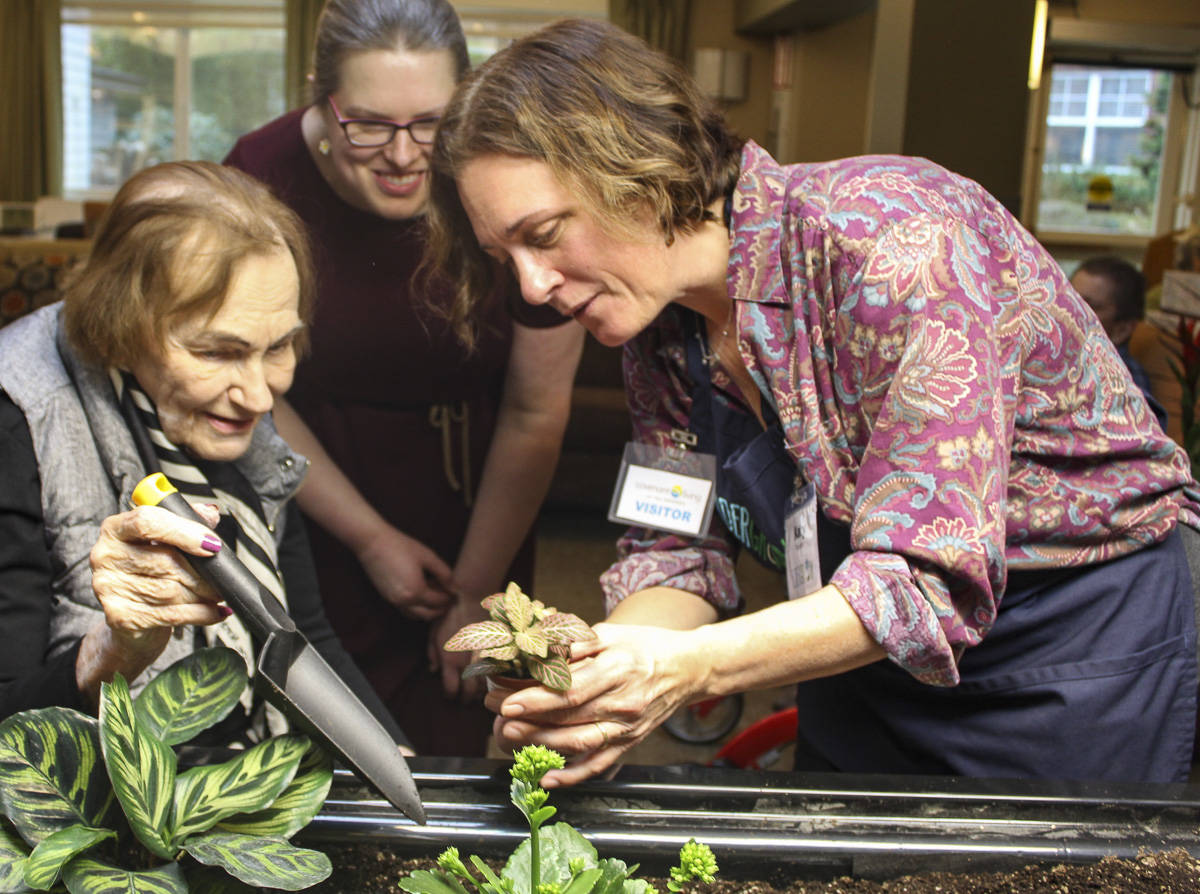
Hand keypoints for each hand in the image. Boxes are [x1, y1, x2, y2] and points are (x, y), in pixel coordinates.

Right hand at [89, 504, 228, 657]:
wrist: (132, 618)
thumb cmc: (150, 571)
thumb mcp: (166, 539)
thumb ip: (186, 520)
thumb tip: (210, 513)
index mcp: (116, 528)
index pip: (146, 522)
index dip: (183, 532)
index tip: (212, 545)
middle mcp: (106, 556)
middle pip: (166, 560)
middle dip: (202, 572)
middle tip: (222, 577)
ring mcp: (109, 588)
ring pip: (171, 590)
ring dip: (203, 593)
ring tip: (217, 593)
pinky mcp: (120, 617)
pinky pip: (172, 614)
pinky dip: (201, 613)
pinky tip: (215, 611)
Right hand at [355, 525, 455, 619]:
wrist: (373, 542)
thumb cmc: (401, 546)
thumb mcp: (428, 557)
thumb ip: (444, 574)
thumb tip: (455, 588)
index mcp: (416, 592)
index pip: (439, 602)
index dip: (449, 597)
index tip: (455, 590)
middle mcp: (404, 601)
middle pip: (429, 614)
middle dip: (441, 608)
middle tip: (449, 596)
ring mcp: (393, 601)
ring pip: (416, 615)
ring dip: (429, 609)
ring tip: (435, 593)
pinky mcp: (387, 598)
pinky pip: (406, 610)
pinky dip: (417, 607)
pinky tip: (421, 592)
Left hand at [428, 597, 487, 700]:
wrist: (471, 597)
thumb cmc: (449, 612)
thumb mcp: (433, 632)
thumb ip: (432, 653)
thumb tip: (432, 670)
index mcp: (449, 661)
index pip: (450, 689)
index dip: (450, 696)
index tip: (450, 695)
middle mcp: (466, 663)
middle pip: (469, 693)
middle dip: (466, 699)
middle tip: (465, 700)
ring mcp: (483, 658)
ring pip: (486, 684)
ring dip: (482, 691)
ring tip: (479, 692)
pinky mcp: (496, 650)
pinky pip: (498, 671)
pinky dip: (495, 678)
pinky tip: (493, 678)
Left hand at [485, 622, 702, 786]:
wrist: (688, 669)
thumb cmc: (646, 647)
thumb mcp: (612, 633)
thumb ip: (578, 643)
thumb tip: (542, 651)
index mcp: (618, 671)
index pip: (571, 691)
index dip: (536, 699)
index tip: (507, 701)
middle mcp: (624, 704)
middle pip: (569, 719)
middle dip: (528, 720)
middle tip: (495, 715)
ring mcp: (627, 728)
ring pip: (579, 744)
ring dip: (541, 745)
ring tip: (510, 738)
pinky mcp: (630, 744)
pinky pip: (599, 764)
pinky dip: (572, 776)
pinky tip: (547, 778)